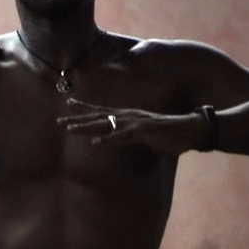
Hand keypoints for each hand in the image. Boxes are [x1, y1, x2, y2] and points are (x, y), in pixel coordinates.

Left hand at [57, 98, 206, 155]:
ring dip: (87, 127)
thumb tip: (131, 141)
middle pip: (98, 117)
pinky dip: (109, 139)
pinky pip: (122, 136)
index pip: (102, 112)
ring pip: (105, 124)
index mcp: (129, 117)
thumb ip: (137, 137)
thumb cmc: (171, 135)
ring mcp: (134, 123)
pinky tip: (96, 142)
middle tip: (58, 121)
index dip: (85, 109)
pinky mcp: (143, 132)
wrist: (190, 130)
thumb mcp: (148, 137)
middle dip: (77, 119)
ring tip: (70, 129)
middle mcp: (128, 117)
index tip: (68, 105)